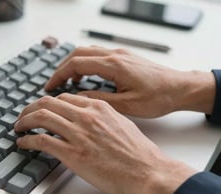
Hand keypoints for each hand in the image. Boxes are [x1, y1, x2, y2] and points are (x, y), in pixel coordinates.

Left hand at [14, 93, 195, 193]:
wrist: (148, 172)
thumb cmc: (138, 152)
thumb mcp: (120, 123)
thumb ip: (100, 117)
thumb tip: (85, 119)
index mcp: (98, 107)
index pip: (63, 98)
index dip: (48, 102)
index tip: (41, 109)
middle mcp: (86, 116)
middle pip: (48, 103)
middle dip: (30, 108)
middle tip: (23, 116)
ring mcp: (78, 134)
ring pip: (41, 117)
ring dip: (24, 121)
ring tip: (18, 127)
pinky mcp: (73, 153)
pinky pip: (41, 140)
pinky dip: (27, 139)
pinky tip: (23, 143)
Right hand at [45, 46, 215, 117]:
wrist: (180, 88)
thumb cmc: (159, 97)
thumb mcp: (127, 105)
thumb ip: (99, 100)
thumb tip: (77, 99)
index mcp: (114, 66)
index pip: (76, 63)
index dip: (59, 75)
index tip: (49, 87)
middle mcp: (115, 55)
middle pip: (77, 54)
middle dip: (61, 68)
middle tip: (52, 85)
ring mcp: (119, 54)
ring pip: (86, 52)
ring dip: (72, 65)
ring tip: (65, 83)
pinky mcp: (123, 58)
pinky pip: (97, 56)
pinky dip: (84, 65)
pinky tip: (84, 79)